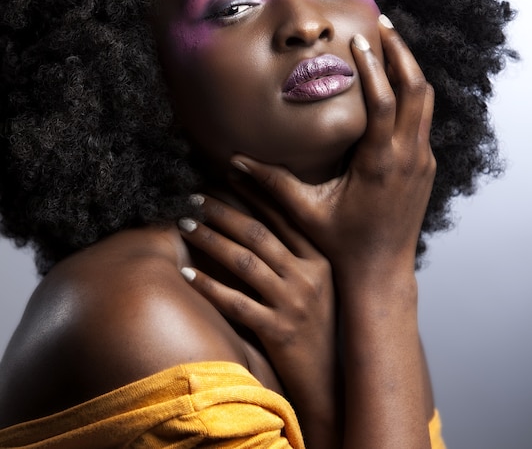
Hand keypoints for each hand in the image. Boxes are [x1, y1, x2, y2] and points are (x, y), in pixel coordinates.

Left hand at [177, 195, 339, 448]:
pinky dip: (209, 286)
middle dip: (222, 210)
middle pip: (257, 233)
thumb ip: (297, 254)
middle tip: (194, 196)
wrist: (331, 380)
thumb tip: (260, 220)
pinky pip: (236, 302)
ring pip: (243, 261)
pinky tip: (188, 274)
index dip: (254, 190)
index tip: (229, 171)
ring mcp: (294, 303)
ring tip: (185, 225)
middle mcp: (309, 275)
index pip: (282, 215)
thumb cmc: (319, 325)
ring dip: (210, 239)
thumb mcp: (318, 283)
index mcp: (320, 258)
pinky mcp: (278, 331)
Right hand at [230, 16, 435, 278]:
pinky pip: (423, 118)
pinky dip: (411, 93)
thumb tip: (234, 162)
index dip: (373, 67)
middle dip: (401, 53)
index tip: (357, 41)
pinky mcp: (425, 167)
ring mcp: (422, 162)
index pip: (385, 103)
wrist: (383, 273)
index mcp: (380, 164)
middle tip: (381, 24)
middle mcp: (408, 158)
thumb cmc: (343, 245)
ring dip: (409, 70)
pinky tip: (392, 84)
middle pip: (417, 90)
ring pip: (425, 102)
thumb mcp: (305, 213)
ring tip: (390, 43)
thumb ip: (271, 183)